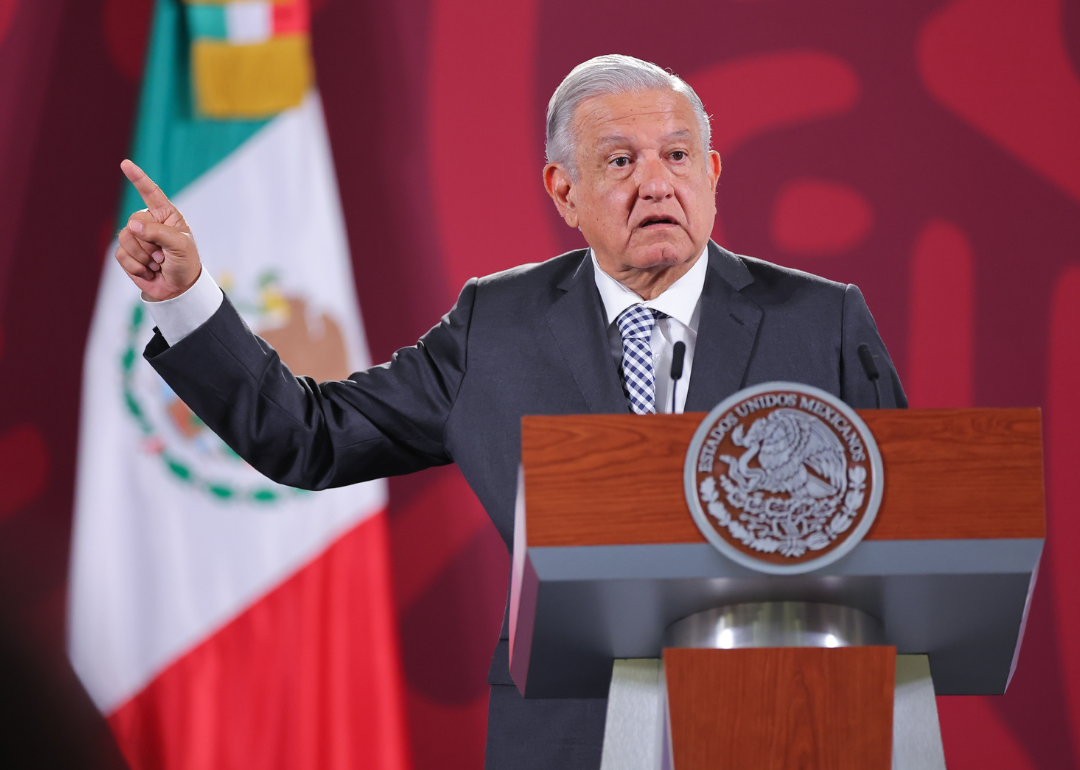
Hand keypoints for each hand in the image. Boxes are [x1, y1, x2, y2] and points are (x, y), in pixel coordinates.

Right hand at [115, 159, 202, 300]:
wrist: (178, 289)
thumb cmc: (185, 264)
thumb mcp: (180, 246)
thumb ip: (159, 232)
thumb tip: (132, 226)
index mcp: (166, 216)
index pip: (151, 193)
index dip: (138, 179)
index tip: (125, 164)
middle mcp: (150, 223)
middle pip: (134, 223)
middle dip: (149, 244)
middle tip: (164, 256)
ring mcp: (137, 239)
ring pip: (125, 239)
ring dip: (143, 257)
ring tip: (157, 264)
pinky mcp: (128, 254)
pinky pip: (121, 256)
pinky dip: (136, 267)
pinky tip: (148, 271)